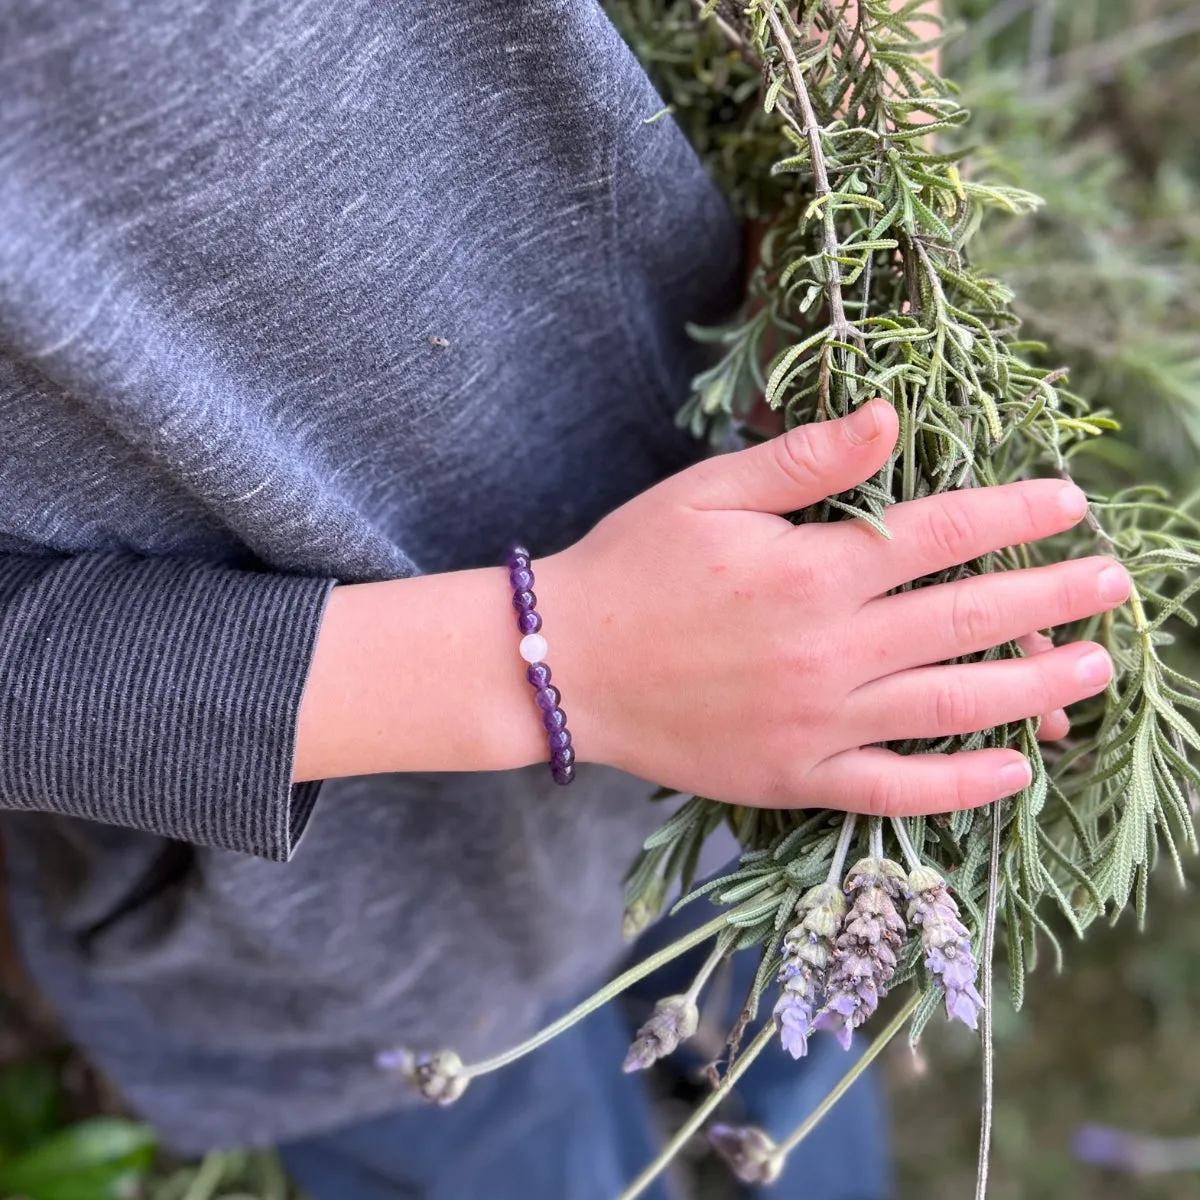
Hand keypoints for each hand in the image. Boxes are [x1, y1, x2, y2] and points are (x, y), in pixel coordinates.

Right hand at [541, 401, 1128, 816]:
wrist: (565, 668)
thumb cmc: (630, 568)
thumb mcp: (706, 493)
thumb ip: (804, 461)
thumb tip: (891, 417)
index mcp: (812, 571)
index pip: (943, 534)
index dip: (1016, 515)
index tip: (1070, 503)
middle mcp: (830, 649)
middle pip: (968, 619)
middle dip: (1053, 596)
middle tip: (1116, 585)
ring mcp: (818, 723)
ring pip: (951, 706)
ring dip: (1034, 686)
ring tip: (1094, 669)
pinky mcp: (795, 776)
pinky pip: (895, 790)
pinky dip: (961, 785)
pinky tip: (1014, 770)